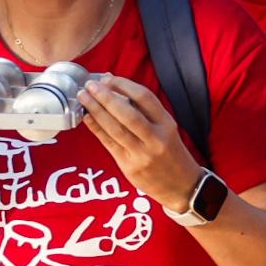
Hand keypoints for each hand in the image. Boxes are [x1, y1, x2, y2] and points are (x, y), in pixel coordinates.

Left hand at [78, 74, 201, 208]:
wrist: (182, 186)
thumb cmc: (171, 153)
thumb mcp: (166, 129)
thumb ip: (143, 110)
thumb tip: (114, 86)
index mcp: (167, 124)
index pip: (145, 98)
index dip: (124, 85)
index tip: (108, 79)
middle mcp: (156, 138)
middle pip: (128, 113)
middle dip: (106, 97)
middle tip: (90, 86)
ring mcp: (142, 154)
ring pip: (116, 128)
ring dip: (96, 110)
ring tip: (83, 98)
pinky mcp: (130, 166)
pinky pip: (109, 143)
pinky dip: (96, 128)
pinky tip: (87, 117)